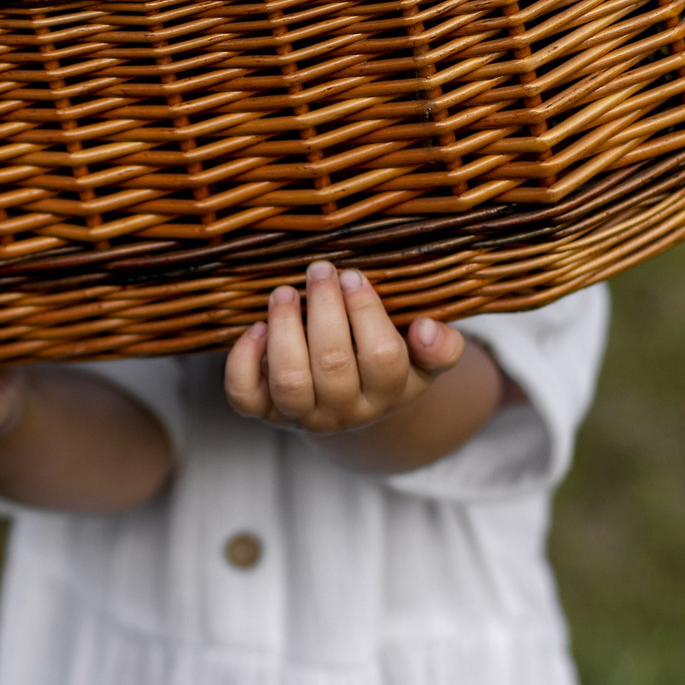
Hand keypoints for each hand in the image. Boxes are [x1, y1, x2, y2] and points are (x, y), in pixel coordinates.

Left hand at [224, 260, 471, 434]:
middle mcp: (344, 410)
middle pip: (333, 365)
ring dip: (284, 329)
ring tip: (284, 292)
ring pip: (290, 381)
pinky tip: (256, 328)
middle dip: (324, 309)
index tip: (354, 276)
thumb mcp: (424, 362)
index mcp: (388, 393)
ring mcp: (302, 414)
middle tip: (320, 270)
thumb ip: (441, 348)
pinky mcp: (265, 412)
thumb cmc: (387, 367)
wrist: (350, 408)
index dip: (367, 313)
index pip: (383, 358)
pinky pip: (246, 397)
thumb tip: (428, 329)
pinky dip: (243, 361)